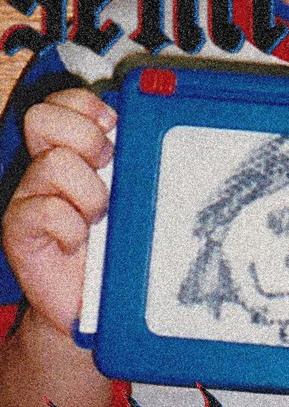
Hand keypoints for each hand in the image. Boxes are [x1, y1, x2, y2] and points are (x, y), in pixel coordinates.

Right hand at [3, 89, 115, 334]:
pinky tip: (77, 241)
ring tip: (97, 219)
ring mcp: (30, 198)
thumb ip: (133, 166)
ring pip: (53, 162)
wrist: (88, 302)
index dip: (87, 107)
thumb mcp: (131, 200)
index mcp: (75, 154)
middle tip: (105, 171)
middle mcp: (47, 169)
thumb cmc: (115, 247)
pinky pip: (42, 209)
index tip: (114, 131)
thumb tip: (151, 134)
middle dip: (85, 139)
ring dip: (87, 192)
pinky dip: (68, 226)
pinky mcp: (19, 231)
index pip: (67, 103)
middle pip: (44, 118)